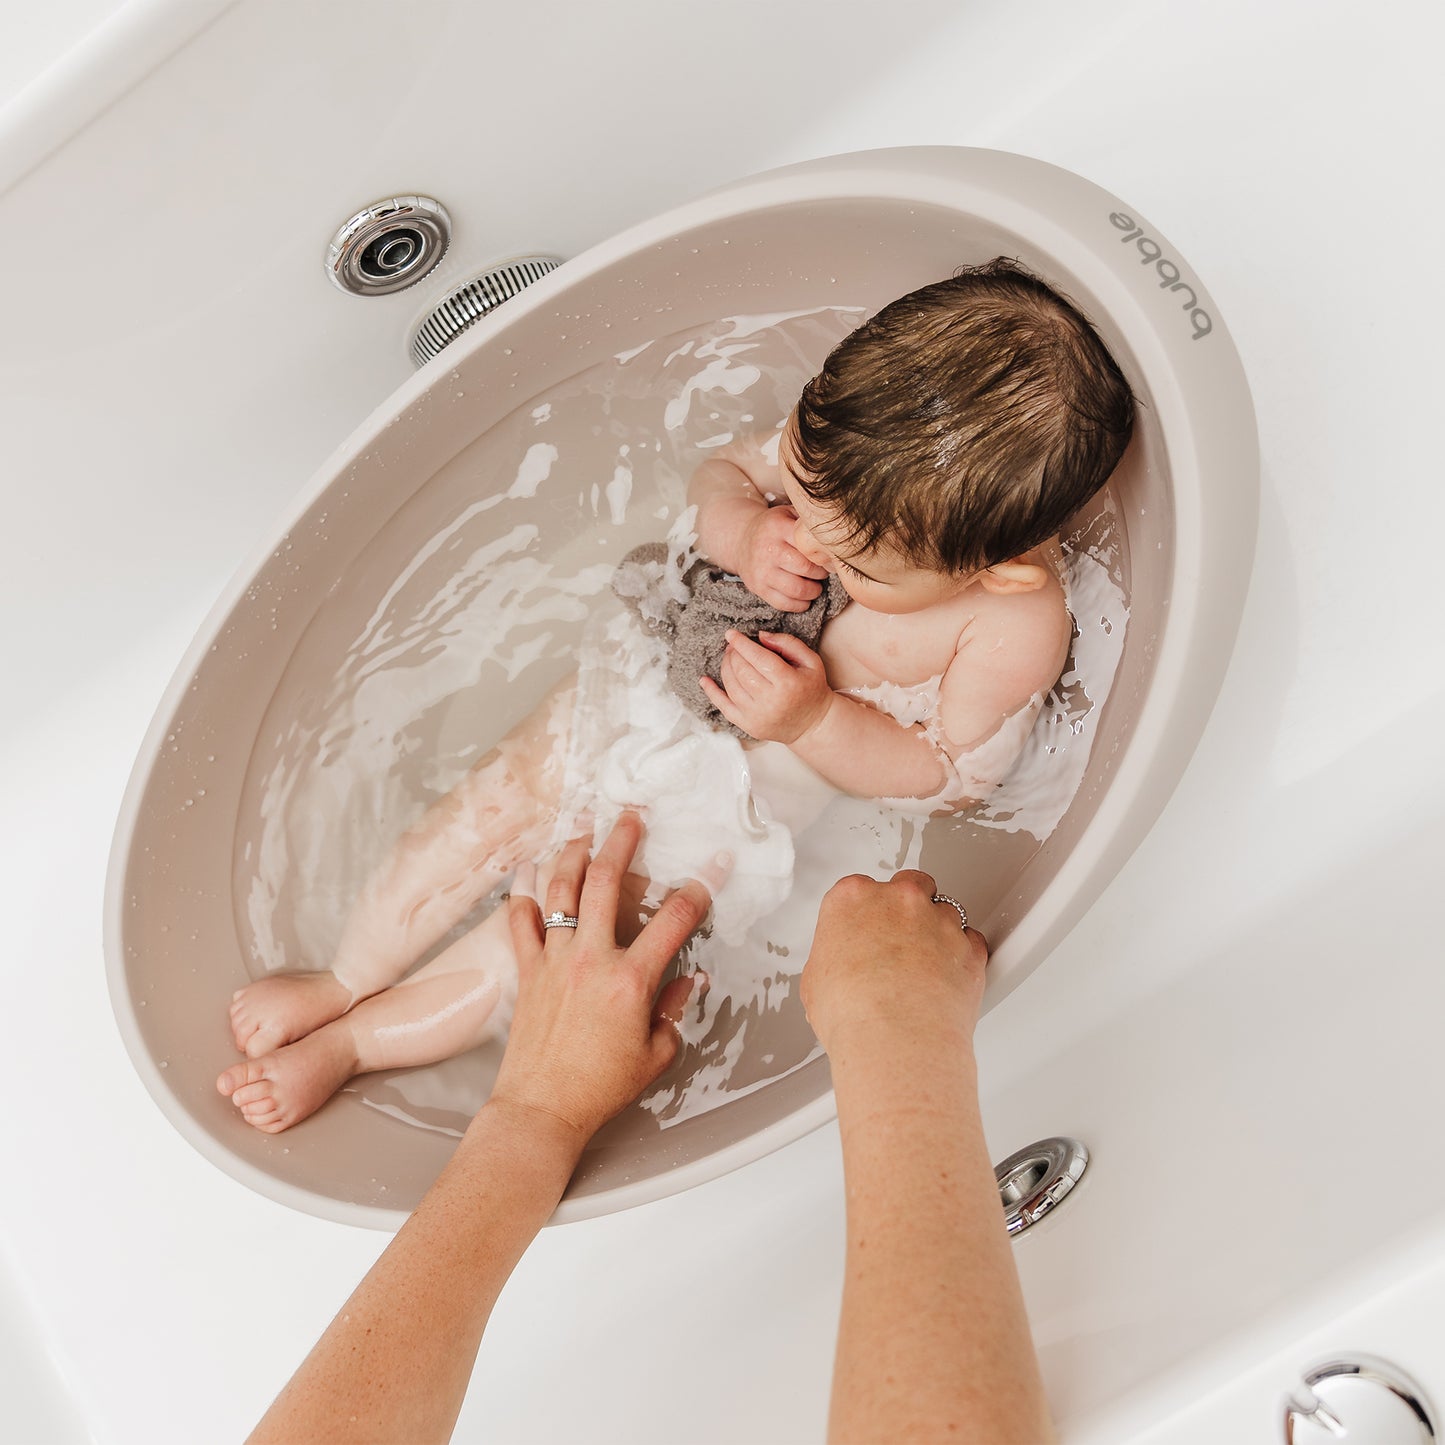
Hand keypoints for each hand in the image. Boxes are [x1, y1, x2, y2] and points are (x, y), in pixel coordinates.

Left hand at [492, 813, 725, 1140]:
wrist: (541, 1109)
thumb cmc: (600, 1088)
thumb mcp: (655, 1054)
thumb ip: (675, 1011)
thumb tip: (689, 980)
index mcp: (631, 980)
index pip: (675, 920)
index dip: (701, 887)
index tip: (716, 863)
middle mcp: (591, 959)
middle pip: (608, 882)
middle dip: (623, 841)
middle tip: (632, 815)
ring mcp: (554, 961)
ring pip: (561, 890)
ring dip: (574, 852)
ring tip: (584, 827)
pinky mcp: (527, 971)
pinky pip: (521, 921)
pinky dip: (522, 892)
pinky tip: (527, 869)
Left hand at [699, 629, 834, 742]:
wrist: (812, 724)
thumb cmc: (811, 689)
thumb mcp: (810, 661)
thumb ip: (788, 643)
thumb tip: (760, 636)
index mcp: (788, 683)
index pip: (758, 658)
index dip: (742, 644)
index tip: (730, 634)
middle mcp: (770, 701)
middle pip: (742, 670)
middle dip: (734, 654)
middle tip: (733, 646)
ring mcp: (757, 715)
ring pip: (731, 685)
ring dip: (726, 667)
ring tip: (729, 657)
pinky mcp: (747, 725)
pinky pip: (724, 706)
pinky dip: (712, 692)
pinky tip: (704, 680)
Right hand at [738, 506, 827, 612]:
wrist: (742, 539)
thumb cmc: (774, 528)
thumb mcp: (787, 513)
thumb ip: (808, 521)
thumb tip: (836, 534)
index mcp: (777, 527)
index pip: (809, 544)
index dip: (823, 553)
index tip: (827, 556)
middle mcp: (768, 549)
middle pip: (806, 568)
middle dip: (821, 573)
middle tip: (823, 572)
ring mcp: (761, 571)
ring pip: (797, 589)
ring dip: (813, 591)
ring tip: (815, 587)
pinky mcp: (757, 588)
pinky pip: (784, 603)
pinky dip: (800, 605)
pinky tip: (804, 598)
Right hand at [800, 870, 987, 1056]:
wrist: (895, 1041)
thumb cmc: (852, 1013)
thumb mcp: (816, 980)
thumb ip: (833, 956)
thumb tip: (840, 969)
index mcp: (853, 899)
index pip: (860, 889)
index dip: (864, 913)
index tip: (864, 932)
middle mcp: (899, 900)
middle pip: (909, 885)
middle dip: (906, 908)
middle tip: (897, 942)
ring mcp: (938, 920)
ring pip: (945, 911)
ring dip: (937, 932)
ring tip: (924, 967)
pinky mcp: (969, 946)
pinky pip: (971, 941)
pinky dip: (962, 955)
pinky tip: (946, 977)